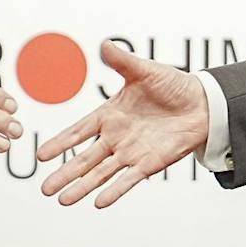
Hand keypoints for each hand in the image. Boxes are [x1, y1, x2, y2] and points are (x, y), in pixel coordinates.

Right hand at [37, 42, 209, 207]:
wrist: (203, 103)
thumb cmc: (172, 85)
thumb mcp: (144, 71)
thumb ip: (122, 62)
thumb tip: (104, 44)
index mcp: (110, 114)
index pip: (78, 131)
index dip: (61, 143)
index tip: (42, 156)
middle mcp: (116, 137)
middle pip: (85, 159)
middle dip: (65, 174)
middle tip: (45, 190)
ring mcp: (132, 152)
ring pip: (102, 173)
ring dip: (83, 186)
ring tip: (63, 201)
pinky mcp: (150, 163)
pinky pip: (129, 179)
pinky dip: (115, 190)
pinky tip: (99, 202)